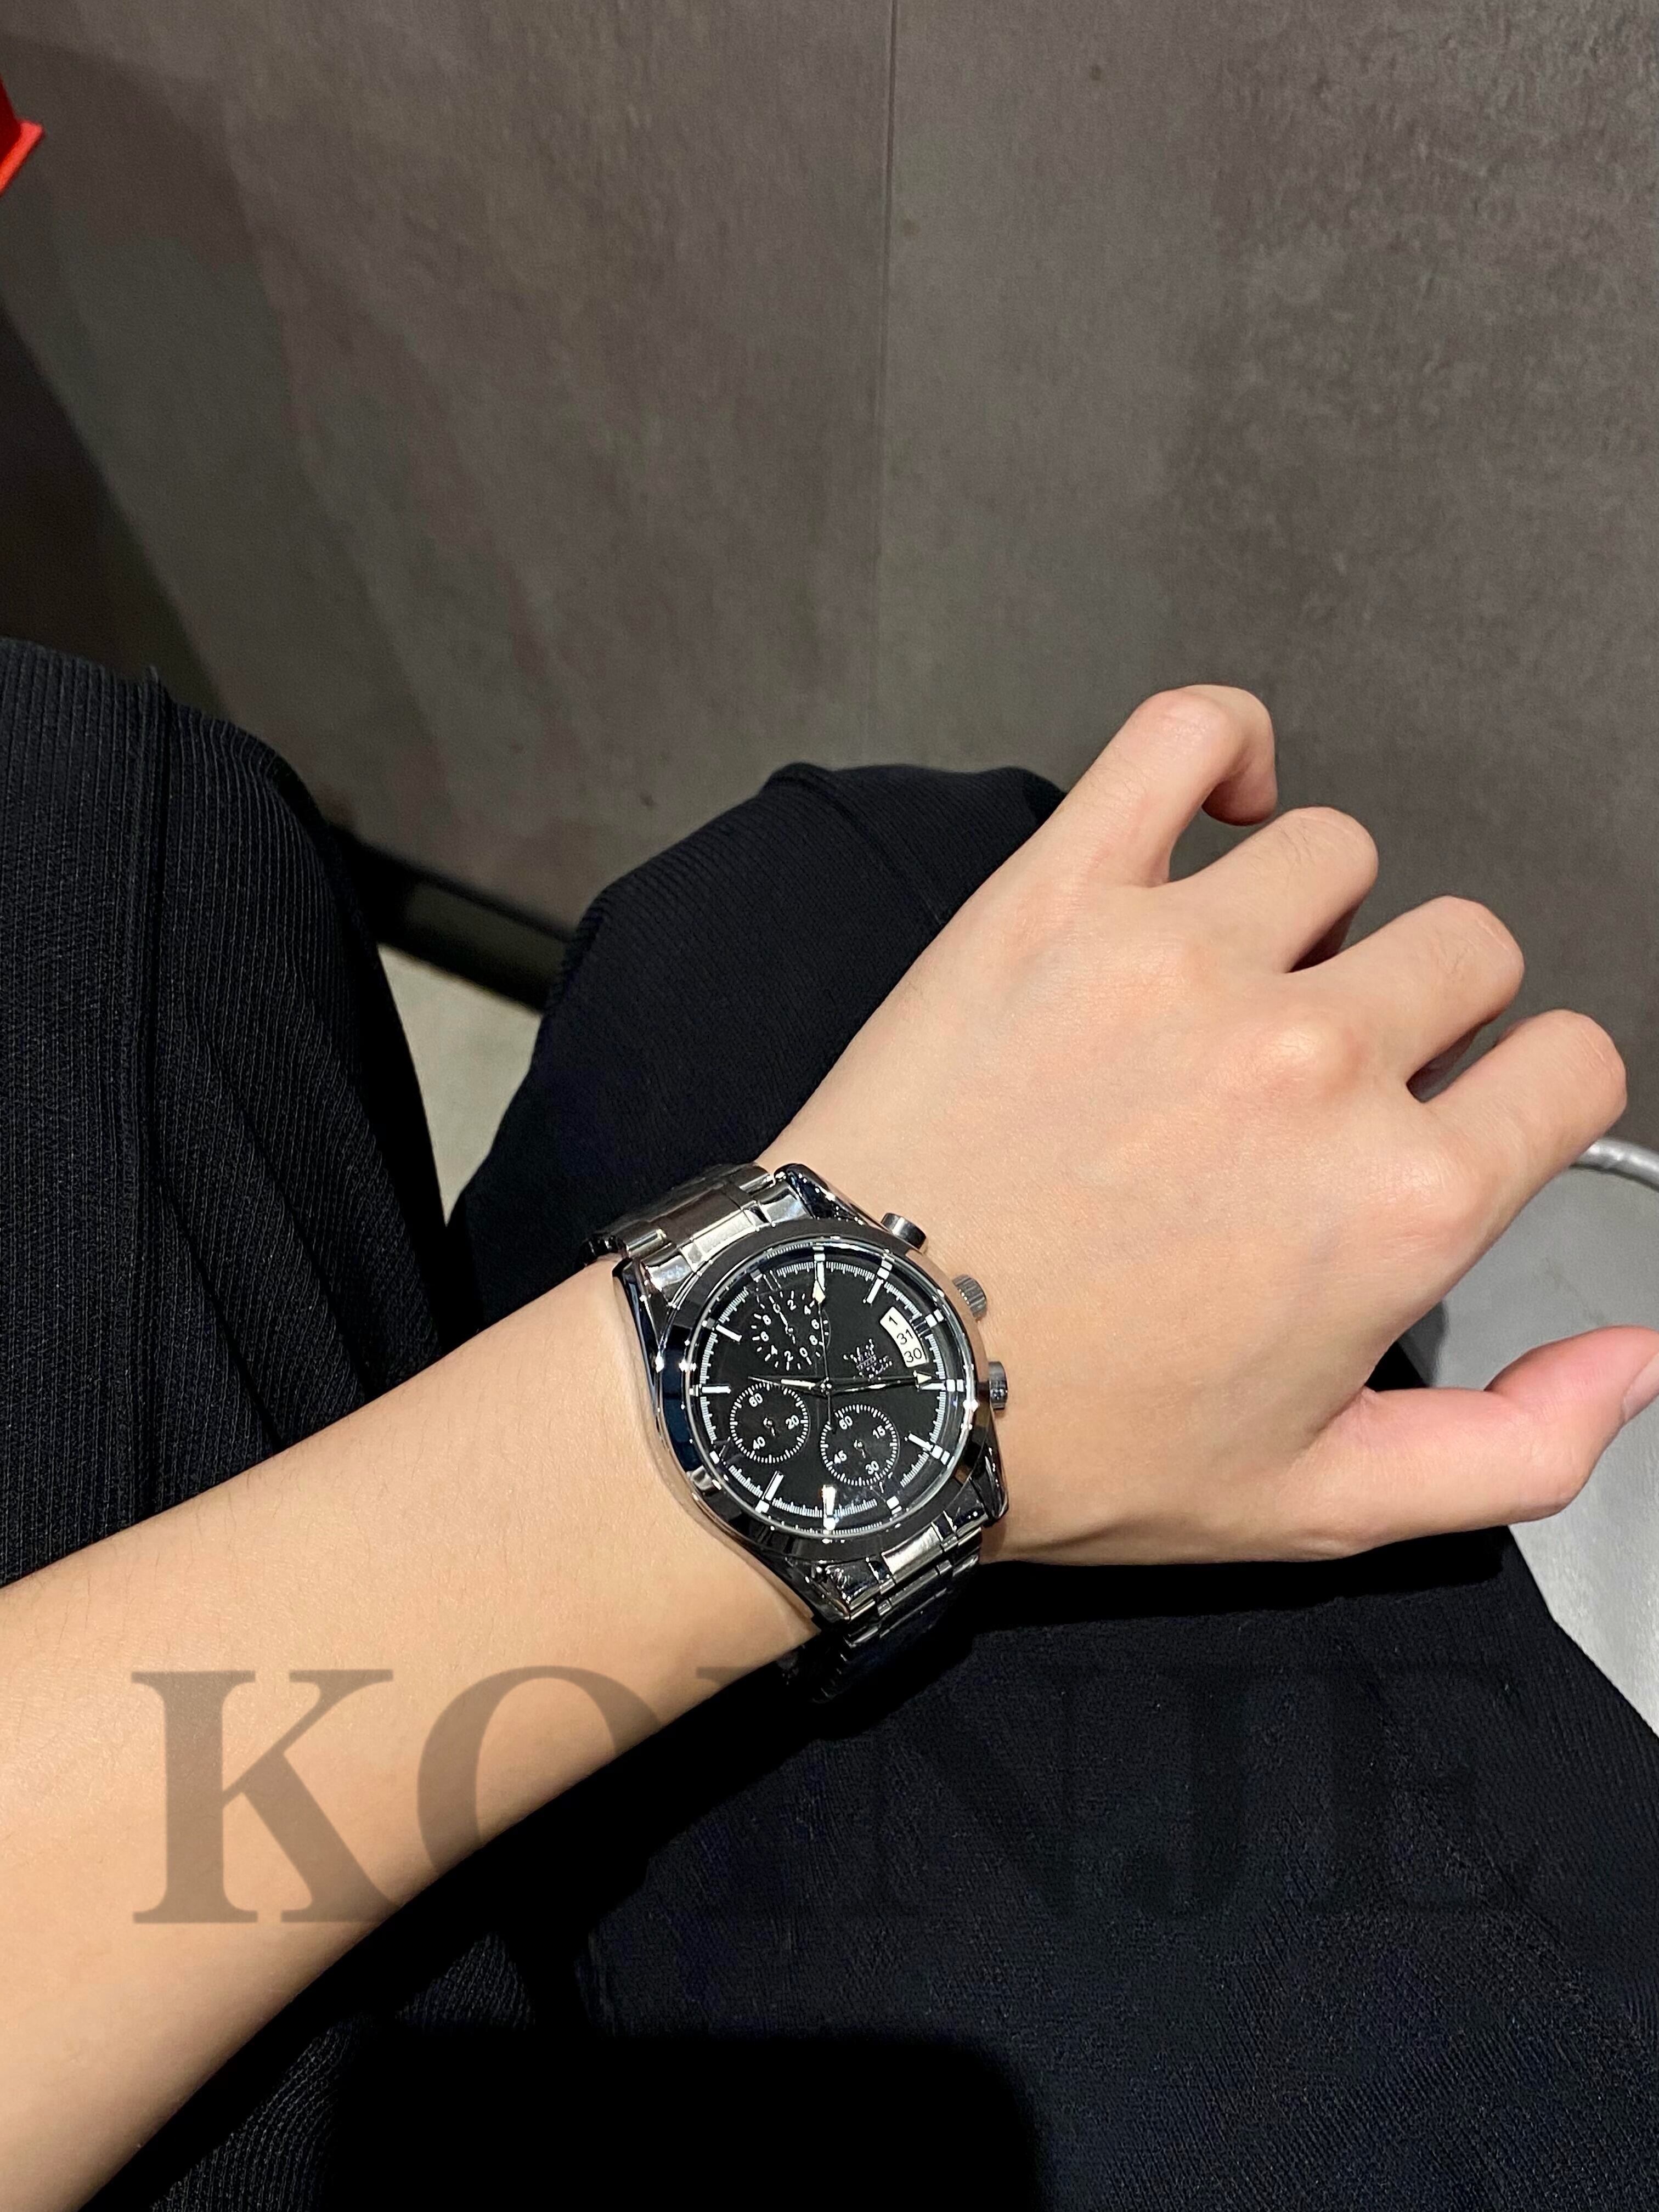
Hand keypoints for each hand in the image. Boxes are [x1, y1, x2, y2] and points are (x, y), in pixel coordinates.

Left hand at [763, 687, 1658, 1564]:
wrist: (852, 1374)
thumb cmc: (1070, 1440)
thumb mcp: (1317, 1502)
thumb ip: (1516, 1444)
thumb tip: (1640, 1356)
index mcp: (1397, 1200)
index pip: (1568, 1066)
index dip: (1520, 1094)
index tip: (1451, 1114)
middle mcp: (1315, 1062)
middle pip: (1466, 949)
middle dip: (1419, 1013)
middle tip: (1312, 1083)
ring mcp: (1184, 961)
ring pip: (1340, 855)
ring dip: (1311, 917)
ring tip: (1227, 994)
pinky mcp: (1058, 896)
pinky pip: (1185, 736)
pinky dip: (1222, 747)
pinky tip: (1219, 809)